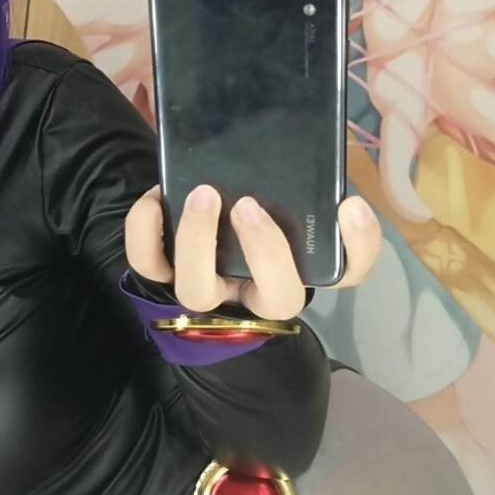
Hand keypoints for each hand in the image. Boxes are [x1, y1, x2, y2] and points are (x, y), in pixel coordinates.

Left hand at [125, 186, 381, 317]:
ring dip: (199, 241)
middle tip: (250, 202)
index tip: (346, 206)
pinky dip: (145, 230)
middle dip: (262, 250)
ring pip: (196, 288)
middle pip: (267, 300)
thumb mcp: (311, 237)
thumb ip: (342, 230)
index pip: (341, 284)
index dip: (345, 254)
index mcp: (285, 289)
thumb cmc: (270, 243)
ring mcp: (202, 288)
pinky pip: (146, 262)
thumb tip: (349, 207)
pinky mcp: (162, 272)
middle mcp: (244, 301)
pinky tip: (158, 197)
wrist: (217, 247)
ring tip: (204, 193)